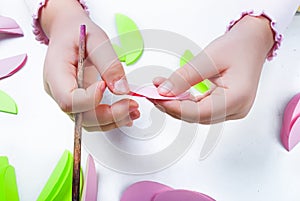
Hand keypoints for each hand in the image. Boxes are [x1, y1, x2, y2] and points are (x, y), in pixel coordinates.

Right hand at [40, 0, 139, 130]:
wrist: (68, 32)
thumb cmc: (77, 33)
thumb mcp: (96, 40)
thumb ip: (109, 64)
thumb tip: (122, 90)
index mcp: (56, 73)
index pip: (68, 99)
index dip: (89, 99)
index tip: (106, 86)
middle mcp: (58, 91)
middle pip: (80, 115)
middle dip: (108, 115)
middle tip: (132, 106)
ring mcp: (68, 98)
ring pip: (87, 121)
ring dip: (112, 120)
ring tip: (134, 111)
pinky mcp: (78, 101)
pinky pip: (92, 116)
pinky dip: (110, 118)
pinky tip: (126, 114)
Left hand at [153, 15, 273, 123]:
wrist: (253, 41)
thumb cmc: (238, 46)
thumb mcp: (208, 59)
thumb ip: (184, 77)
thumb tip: (164, 92)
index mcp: (237, 98)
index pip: (199, 112)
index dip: (175, 107)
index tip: (156, 98)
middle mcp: (237, 109)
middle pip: (197, 116)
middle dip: (172, 106)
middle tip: (152, 94)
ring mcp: (232, 109)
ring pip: (197, 114)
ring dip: (176, 104)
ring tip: (159, 92)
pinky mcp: (226, 106)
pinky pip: (201, 108)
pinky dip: (185, 101)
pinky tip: (173, 93)